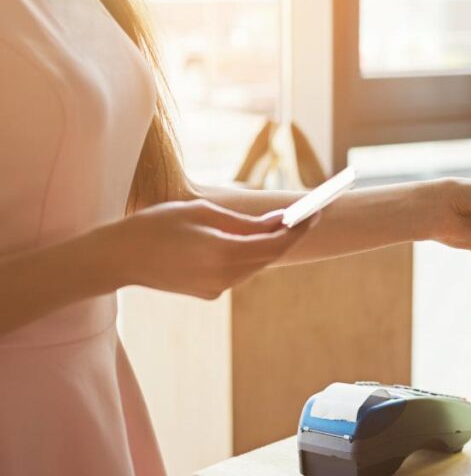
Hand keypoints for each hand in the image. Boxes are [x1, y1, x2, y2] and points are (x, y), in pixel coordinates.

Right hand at [100, 200, 314, 298]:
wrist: (117, 258)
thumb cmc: (157, 225)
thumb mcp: (202, 213)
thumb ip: (245, 221)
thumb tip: (280, 220)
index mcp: (223, 253)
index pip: (276, 244)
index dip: (299, 229)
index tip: (315, 213)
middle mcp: (224, 277)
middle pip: (270, 257)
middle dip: (288, 236)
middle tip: (304, 215)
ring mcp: (217, 289)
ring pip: (255, 266)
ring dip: (267, 246)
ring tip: (279, 223)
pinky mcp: (209, 295)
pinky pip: (238, 273)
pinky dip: (246, 256)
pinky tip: (244, 241)